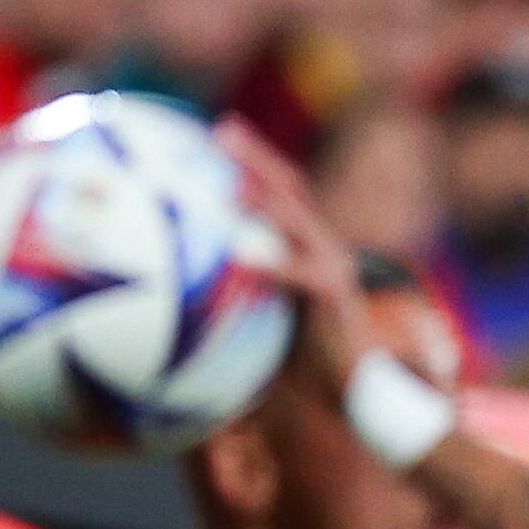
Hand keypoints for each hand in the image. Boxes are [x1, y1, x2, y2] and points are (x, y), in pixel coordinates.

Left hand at [215, 117, 378, 395]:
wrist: (357, 396)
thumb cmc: (307, 370)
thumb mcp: (262, 328)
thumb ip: (230, 305)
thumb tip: (171, 306)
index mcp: (307, 249)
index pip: (282, 193)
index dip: (253, 162)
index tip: (218, 137)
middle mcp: (324, 249)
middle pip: (291, 189)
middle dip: (258, 157)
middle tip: (222, 132)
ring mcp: (333, 268)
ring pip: (298, 221)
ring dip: (265, 199)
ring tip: (232, 186)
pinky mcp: (335, 295)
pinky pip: (300, 273)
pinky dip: (273, 263)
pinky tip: (242, 258)